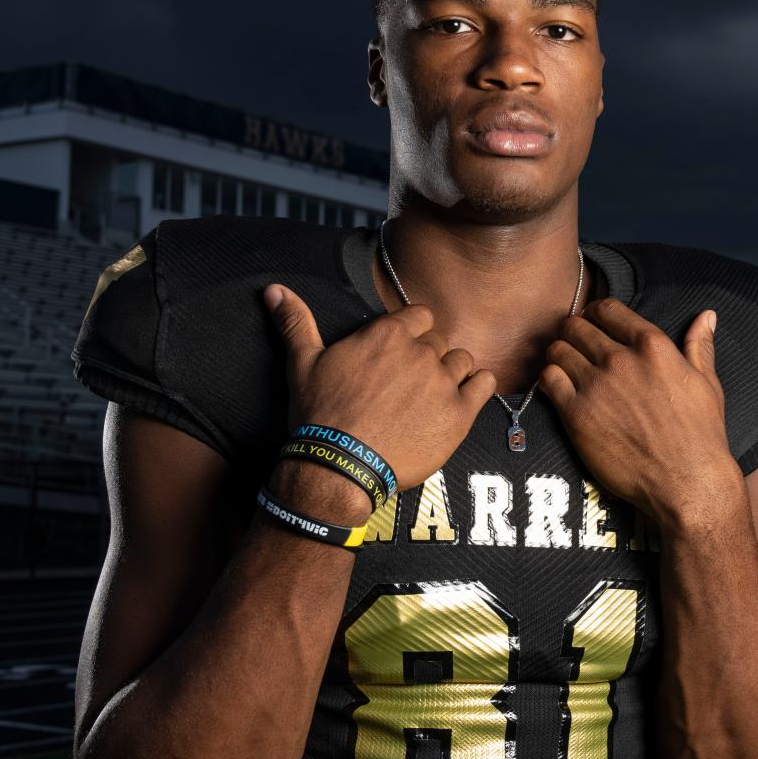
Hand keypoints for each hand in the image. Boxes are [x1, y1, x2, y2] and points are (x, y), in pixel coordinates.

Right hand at [263, 285, 495, 492]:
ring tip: (432, 397)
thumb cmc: (320, 417)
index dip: (414, 333)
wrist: (339, 468)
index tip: (403, 352)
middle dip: (428, 358)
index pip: (420, 316)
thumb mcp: (302, 364)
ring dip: (452, 374)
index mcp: (387, 334)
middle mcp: (420, 353)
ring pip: (462, 362)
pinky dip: (478, 388)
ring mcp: (443, 383)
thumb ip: (295, 322)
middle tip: (410, 385)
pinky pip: (485, 386)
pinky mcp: (459, 414)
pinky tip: (464, 400)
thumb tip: (273, 290)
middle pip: (439, 342)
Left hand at [538, 298, 740, 527]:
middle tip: (574, 347)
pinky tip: (558, 389)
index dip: (595, 313)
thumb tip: (707, 315)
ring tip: (564, 368)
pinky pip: (548, 380)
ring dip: (558, 355)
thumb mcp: (707, 384)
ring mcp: (596, 386)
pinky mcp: (576, 414)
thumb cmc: (700, 436)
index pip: (607, 308)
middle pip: (576, 326)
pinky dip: (548, 379)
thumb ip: (699, 345)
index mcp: (652, 346)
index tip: (593, 324)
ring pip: (557, 349)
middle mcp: (620, 359)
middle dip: (573, 333)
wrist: (686, 482)